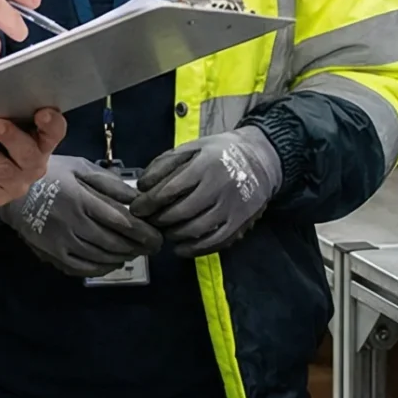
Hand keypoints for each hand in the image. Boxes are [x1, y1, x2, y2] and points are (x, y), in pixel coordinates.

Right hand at [5, 156, 164, 277]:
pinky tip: (112, 263)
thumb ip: (108, 182)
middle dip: (139, 247)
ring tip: (135, 253)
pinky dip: (102, 269)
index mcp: (83, 200)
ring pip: (102, 257)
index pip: (123, 222)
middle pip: (115, 242)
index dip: (144, 232)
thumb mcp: (80, 167)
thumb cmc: (51, 174)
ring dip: (123, 257)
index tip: (158, 237)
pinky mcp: (54, 254)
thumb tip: (136, 197)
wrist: (13, 192)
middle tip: (153, 247)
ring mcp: (63, 242)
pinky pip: (83, 268)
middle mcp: (75, 224)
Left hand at [133, 129, 283, 258]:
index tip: (136, 208)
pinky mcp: (241, 223)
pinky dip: (194, 249)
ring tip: (163, 230)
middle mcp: (219, 187)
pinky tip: (180, 248)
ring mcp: (231, 207)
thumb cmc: (220, 152)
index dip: (148, 202)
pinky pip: (214, 242)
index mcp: (204, 165)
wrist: (262, 159)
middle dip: (158, 219)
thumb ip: (166, 163)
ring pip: (195, 229)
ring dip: (173, 234)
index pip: (169, 190)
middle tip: (148, 221)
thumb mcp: (193, 147)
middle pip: (180, 212)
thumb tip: (142, 186)